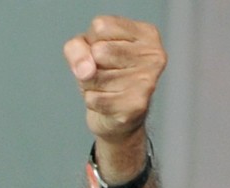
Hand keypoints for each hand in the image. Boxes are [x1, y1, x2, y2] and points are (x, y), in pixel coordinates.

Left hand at [64, 16, 166, 145]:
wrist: (117, 119)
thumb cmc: (103, 75)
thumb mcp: (85, 50)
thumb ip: (76, 48)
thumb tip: (86, 70)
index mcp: (146, 34)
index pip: (101, 26)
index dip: (91, 42)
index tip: (103, 52)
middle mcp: (153, 55)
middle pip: (98, 51)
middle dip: (90, 65)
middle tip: (103, 73)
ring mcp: (147, 80)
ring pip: (94, 76)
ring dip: (90, 85)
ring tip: (106, 88)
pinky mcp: (136, 105)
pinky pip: (94, 98)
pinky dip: (92, 101)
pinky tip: (107, 102)